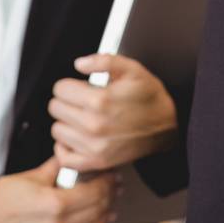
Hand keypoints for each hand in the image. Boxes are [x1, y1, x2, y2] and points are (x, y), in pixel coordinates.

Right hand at [0, 155, 118, 222]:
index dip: (108, 184)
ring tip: (107, 209)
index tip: (111, 178)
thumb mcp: (33, 175)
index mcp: (54, 205)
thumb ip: (59, 167)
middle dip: (109, 199)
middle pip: (96, 214)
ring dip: (102, 220)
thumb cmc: (2, 196)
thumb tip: (74, 158)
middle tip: (114, 190)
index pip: (95, 194)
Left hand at [49, 54, 177, 172]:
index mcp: (100, 100)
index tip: (77, 87)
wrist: (168, 125)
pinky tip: (73, 138)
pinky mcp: (97, 161)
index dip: (68, 85)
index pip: (60, 89)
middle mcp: (94, 125)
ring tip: (81, 118)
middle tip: (80, 101)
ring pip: (57, 131)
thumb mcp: (131, 69)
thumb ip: (103, 60)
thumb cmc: (150, 97)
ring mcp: (95, 146)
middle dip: (66, 101)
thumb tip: (80, 63)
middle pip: (55, 109)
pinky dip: (64, 148)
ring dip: (66, 123)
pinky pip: (65, 158)